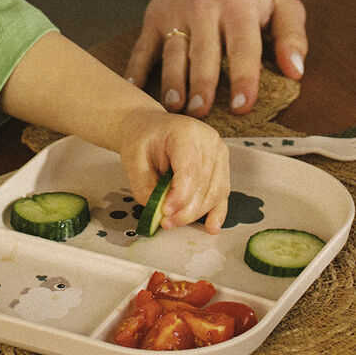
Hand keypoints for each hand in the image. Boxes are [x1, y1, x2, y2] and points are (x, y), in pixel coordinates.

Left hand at [117, 108, 230, 232]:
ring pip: (215, 192)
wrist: (150, 127)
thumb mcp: (133, 159)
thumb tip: (160, 212)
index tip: (165, 212)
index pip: (190, 169)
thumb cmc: (142, 139)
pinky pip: (222, 193)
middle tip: (166, 222)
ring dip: (196, 213)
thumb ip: (144, 185)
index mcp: (186, 132)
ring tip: (174, 222)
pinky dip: (216, 211)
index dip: (180, 195)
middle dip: (186, 209)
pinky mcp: (222, 166)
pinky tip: (211, 227)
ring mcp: (220, 153)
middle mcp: (209, 141)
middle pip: (204, 184)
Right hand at [125, 0, 306, 117]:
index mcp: (239, 4)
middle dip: (202, 84)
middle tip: (201, 113)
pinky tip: (134, 87)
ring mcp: (174, 14)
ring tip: (174, 107)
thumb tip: (295, 71)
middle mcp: (204, 6)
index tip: (242, 105)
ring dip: (172, 81)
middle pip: (203, 51)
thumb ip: (293, 35)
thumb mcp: (279, 1)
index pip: (243, 45)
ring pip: (172, 52)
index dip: (243, 77)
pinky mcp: (152, 20)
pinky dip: (136, 69)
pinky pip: (142, 48)